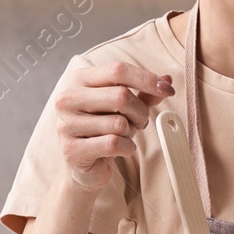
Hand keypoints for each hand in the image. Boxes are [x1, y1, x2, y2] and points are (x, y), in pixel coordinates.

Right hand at [54, 62, 174, 189]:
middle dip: (141, 112)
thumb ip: (144, 93)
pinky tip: (122, 149)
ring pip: (118, 123)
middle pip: (121, 96)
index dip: (147, 79)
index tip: (168, 90)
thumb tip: (167, 79)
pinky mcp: (71, 149)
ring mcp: (66, 124)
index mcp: (80, 79)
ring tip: (124, 136)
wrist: (83, 163)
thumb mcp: (125, 107)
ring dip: (131, 132)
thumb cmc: (104, 129)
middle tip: (141, 122)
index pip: (118, 70)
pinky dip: (127, 148)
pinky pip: (113, 144)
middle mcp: (68, 98)